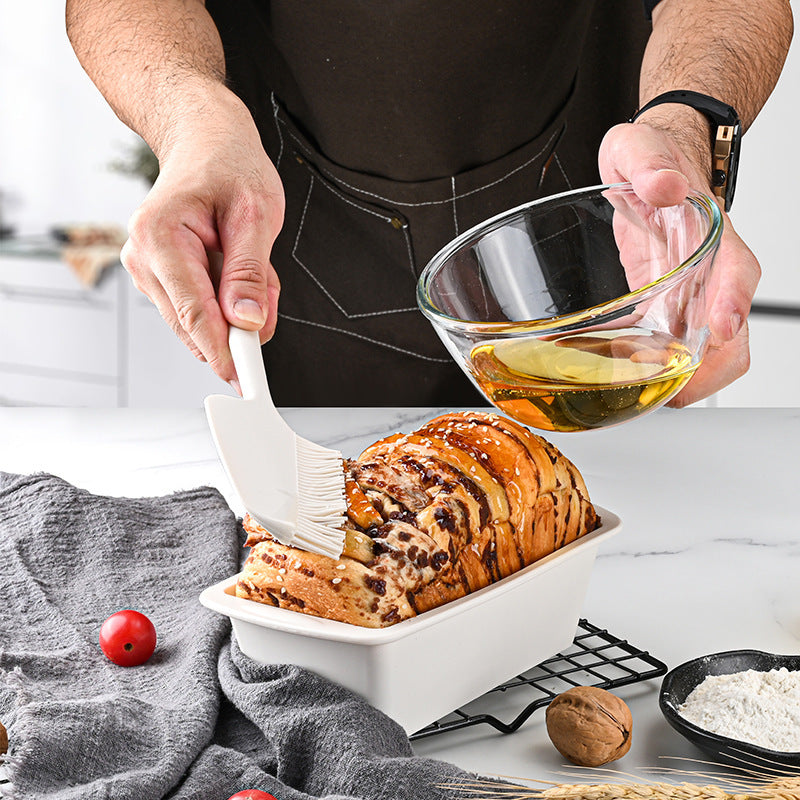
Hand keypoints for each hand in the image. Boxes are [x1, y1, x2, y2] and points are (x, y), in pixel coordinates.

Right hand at [120, 84, 284, 388]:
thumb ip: (251, 272)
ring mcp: (147, 270)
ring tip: (251, 263)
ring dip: (236, 307)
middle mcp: (143, 257)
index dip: (222, 351)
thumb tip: (247, 322)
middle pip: (194, 323)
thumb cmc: (229, 166)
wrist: (206, 142)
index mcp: (160, 236)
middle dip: (239, 322)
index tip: (244, 379)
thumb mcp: (256, 214)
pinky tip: (236, 268)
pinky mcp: (159, 279)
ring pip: (200, 321)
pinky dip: (228, 299)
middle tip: (267, 292)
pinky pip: (201, 309)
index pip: (193, 312)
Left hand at [599, 117, 759, 405]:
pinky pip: (672, 346)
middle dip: (712, 368)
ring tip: (649, 397)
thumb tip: (663, 185)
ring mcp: (689, 292)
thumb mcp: (636, 147)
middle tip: (676, 393)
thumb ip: (647, 162)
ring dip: (686, 378)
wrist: (650, 163)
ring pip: (708, 349)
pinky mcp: (665, 305)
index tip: (723, 328)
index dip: (733, 301)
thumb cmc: (648, 155)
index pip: (736, 270)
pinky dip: (658, 367)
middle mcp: (707, 269)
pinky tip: (630, 378)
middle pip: (733, 329)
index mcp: (709, 230)